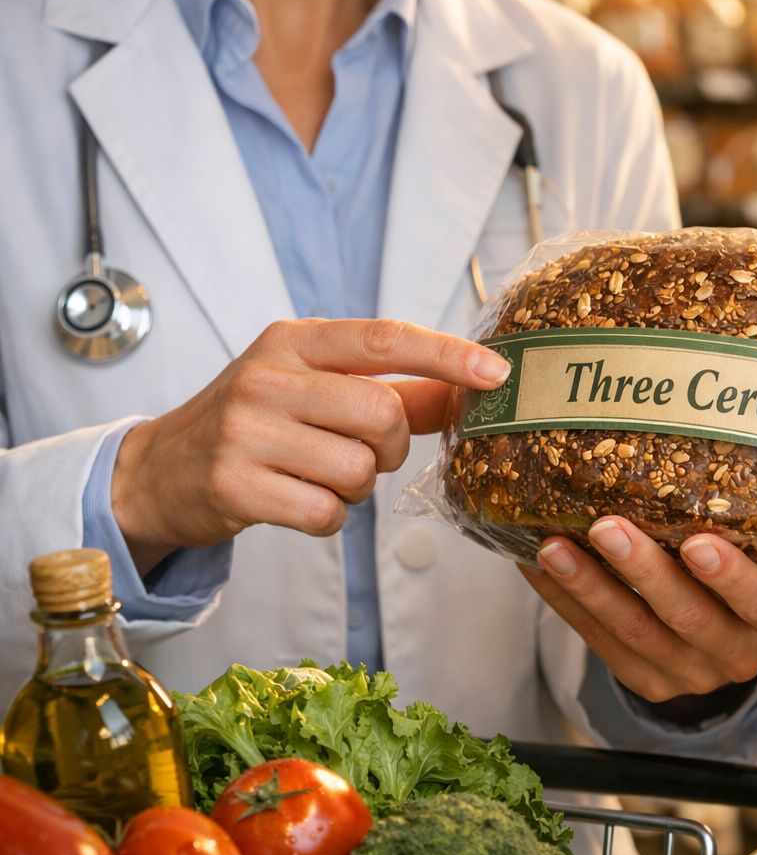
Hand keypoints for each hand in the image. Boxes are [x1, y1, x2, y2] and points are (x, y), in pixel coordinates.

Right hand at [112, 318, 509, 568]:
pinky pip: (326, 512)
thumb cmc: (257, 421)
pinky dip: (329, 516)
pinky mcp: (234, 486)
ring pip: (357, 469)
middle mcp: (267, 377)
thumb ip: (393, 389)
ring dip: (357, 487)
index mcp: (294, 341)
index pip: (385, 338)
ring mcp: (245, 431)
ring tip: (322, 476)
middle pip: (381, 413)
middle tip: (365, 453)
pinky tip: (299, 501)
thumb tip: (471, 393)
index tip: (497, 374)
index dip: (448, 356)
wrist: (160, 471)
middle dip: (390, 446)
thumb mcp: (315, 386)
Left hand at [520, 518, 756, 704]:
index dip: (730, 576)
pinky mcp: (646, 679)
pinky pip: (600, 642)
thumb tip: (683, 446)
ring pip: (634, 631)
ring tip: (554, 547)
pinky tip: (537, 567)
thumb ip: (740, 523)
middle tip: (607, 528)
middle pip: (687, 616)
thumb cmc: (750, 568)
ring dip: (589, 586)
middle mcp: (738, 652)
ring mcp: (690, 673)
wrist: (731, 634)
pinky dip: (566, 603)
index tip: (697, 542)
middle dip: (643, 572)